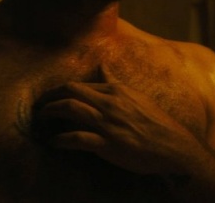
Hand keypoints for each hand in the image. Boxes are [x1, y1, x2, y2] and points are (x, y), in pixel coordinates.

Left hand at [35, 64, 202, 174]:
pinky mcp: (107, 143)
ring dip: (51, 112)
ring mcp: (108, 123)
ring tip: (41, 119)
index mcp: (117, 91)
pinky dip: (61, 139)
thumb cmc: (157, 123)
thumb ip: (115, 83)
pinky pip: (76, 138)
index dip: (63, 91)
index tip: (53, 98)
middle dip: (51, 97)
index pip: (82, 85)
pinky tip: (53, 142)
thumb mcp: (137, 98)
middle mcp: (110, 103)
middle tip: (40, 106)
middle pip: (71, 91)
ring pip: (70, 108)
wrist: (174, 146)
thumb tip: (102, 66)